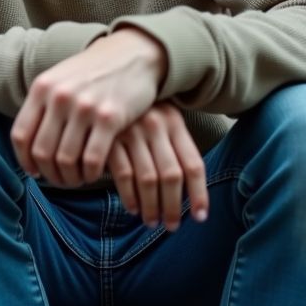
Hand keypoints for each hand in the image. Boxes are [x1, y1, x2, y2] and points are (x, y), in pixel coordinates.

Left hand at [10, 28, 167, 186]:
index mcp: (42, 88)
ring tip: (77, 178)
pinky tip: (94, 173)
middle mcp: (59, 97)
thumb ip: (42, 107)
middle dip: (50, 174)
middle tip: (61, 179)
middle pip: (42, 152)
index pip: (21, 135)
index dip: (25, 161)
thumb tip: (28, 149)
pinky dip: (90, 173)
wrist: (131, 53)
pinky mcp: (110, 118)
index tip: (35, 172)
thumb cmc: (93, 72)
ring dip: (70, 177)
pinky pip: (92, 160)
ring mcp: (84, 107)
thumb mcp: (59, 80)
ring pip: (66, 160)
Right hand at [107, 103, 207, 231]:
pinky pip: (123, 174)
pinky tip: (132, 208)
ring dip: (151, 207)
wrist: (106, 78)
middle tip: (171, 226)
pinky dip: (129, 196)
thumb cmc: (138, 109)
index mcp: (174, 122)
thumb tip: (189, 193)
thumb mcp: (162, 119)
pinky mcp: (108, 138)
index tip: (199, 217)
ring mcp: (131, 131)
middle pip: (171, 176)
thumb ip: (174, 147)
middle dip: (173, 207)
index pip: (193, 165)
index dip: (199, 195)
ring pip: (148, 179)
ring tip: (152, 222)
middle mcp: (156, 125)